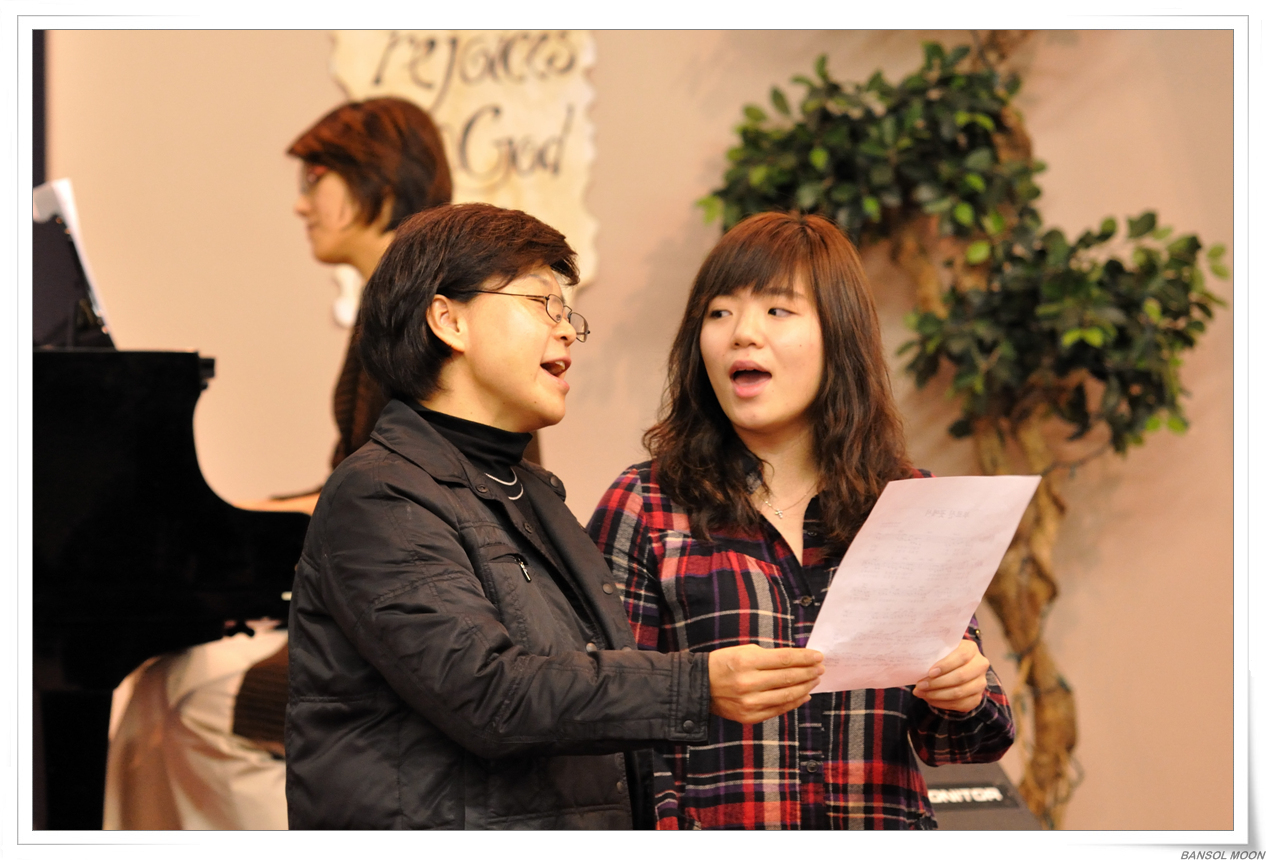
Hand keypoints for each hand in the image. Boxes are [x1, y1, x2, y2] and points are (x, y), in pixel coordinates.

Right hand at [707, 644, 823, 723]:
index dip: (804, 658)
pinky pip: (778, 709)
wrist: (700, 686)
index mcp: (747, 662)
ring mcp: (750, 702)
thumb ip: (768, 656)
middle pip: (788, 677)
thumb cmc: (723, 664)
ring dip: (805, 687)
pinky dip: (794, 702)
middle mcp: (749, 683)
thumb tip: (796, 660)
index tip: (818, 656)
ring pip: (787, 695)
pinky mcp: (750, 717)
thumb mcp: (743, 651)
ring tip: (815, 680)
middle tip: (820, 668)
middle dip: (809, 672)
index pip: (784, 659)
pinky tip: (804, 695)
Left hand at [912, 638, 989, 711]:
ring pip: (960, 692)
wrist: (953, 668)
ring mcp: (980, 683)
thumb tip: (918, 666)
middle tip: (920, 685)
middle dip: (937, 683)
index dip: (946, 665)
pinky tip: (929, 699)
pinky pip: (960, 704)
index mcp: (971, 649)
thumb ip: (933, 654)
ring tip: (921, 693)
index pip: (962, 656)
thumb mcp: (939, 650)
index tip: (930, 672)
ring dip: (937, 694)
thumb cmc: (942, 656)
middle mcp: (980, 665)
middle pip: (961, 676)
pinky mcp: (976, 698)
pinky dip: (942, 703)